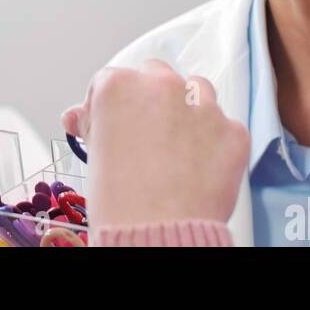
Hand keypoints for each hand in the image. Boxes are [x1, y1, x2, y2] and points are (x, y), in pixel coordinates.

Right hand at [62, 59, 248, 227]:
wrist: (157, 233)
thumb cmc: (120, 200)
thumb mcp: (93, 155)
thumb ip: (89, 125)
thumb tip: (77, 116)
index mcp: (119, 86)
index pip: (112, 80)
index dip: (110, 106)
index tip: (112, 126)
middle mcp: (162, 86)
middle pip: (156, 76)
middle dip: (152, 100)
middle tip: (147, 135)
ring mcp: (203, 105)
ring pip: (196, 90)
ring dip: (188, 108)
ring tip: (177, 146)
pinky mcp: (232, 130)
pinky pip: (224, 126)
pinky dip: (215, 141)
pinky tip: (200, 166)